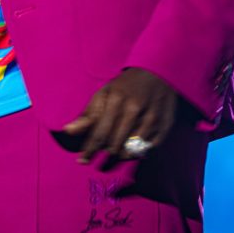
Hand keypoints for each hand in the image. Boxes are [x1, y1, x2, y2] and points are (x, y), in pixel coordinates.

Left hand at [62, 66, 177, 162]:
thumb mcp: (104, 93)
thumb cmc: (125, 85)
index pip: (100, 133)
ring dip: (121, 154)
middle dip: (105, 153)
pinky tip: (133, 146)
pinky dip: (138, 152)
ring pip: (131, 150)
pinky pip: (148, 149)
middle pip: (115, 144)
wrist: (157, 72)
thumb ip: (88, 114)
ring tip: (116, 149)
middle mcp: (135, 109)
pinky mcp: (165, 126)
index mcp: (116, 99)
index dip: (90, 150)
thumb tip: (68, 131)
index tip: (82, 161)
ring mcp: (152, 118)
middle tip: (102, 154)